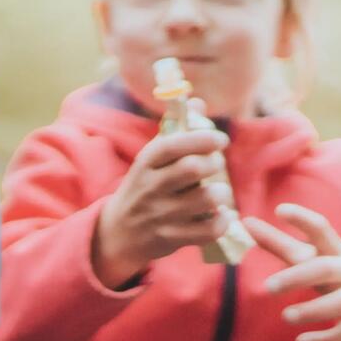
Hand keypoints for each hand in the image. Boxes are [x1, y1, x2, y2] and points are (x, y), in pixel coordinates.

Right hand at [92, 99, 233, 287]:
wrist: (118, 233)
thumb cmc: (143, 187)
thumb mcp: (151, 159)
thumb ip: (176, 131)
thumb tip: (198, 102)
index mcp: (146, 162)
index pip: (172, 144)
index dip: (201, 138)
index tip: (220, 139)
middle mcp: (151, 187)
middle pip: (192, 169)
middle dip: (214, 163)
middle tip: (216, 164)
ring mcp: (160, 215)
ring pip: (205, 199)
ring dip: (221, 193)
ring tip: (218, 192)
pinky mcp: (171, 238)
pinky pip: (208, 230)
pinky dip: (222, 221)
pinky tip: (221, 215)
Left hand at [245, 204, 340, 340]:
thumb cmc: (339, 274)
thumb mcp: (315, 258)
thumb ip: (280, 243)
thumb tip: (246, 222)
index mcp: (336, 250)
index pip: (321, 229)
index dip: (302, 218)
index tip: (279, 210)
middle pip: (327, 268)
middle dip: (298, 276)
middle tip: (268, 287)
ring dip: (313, 310)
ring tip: (285, 316)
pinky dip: (326, 338)